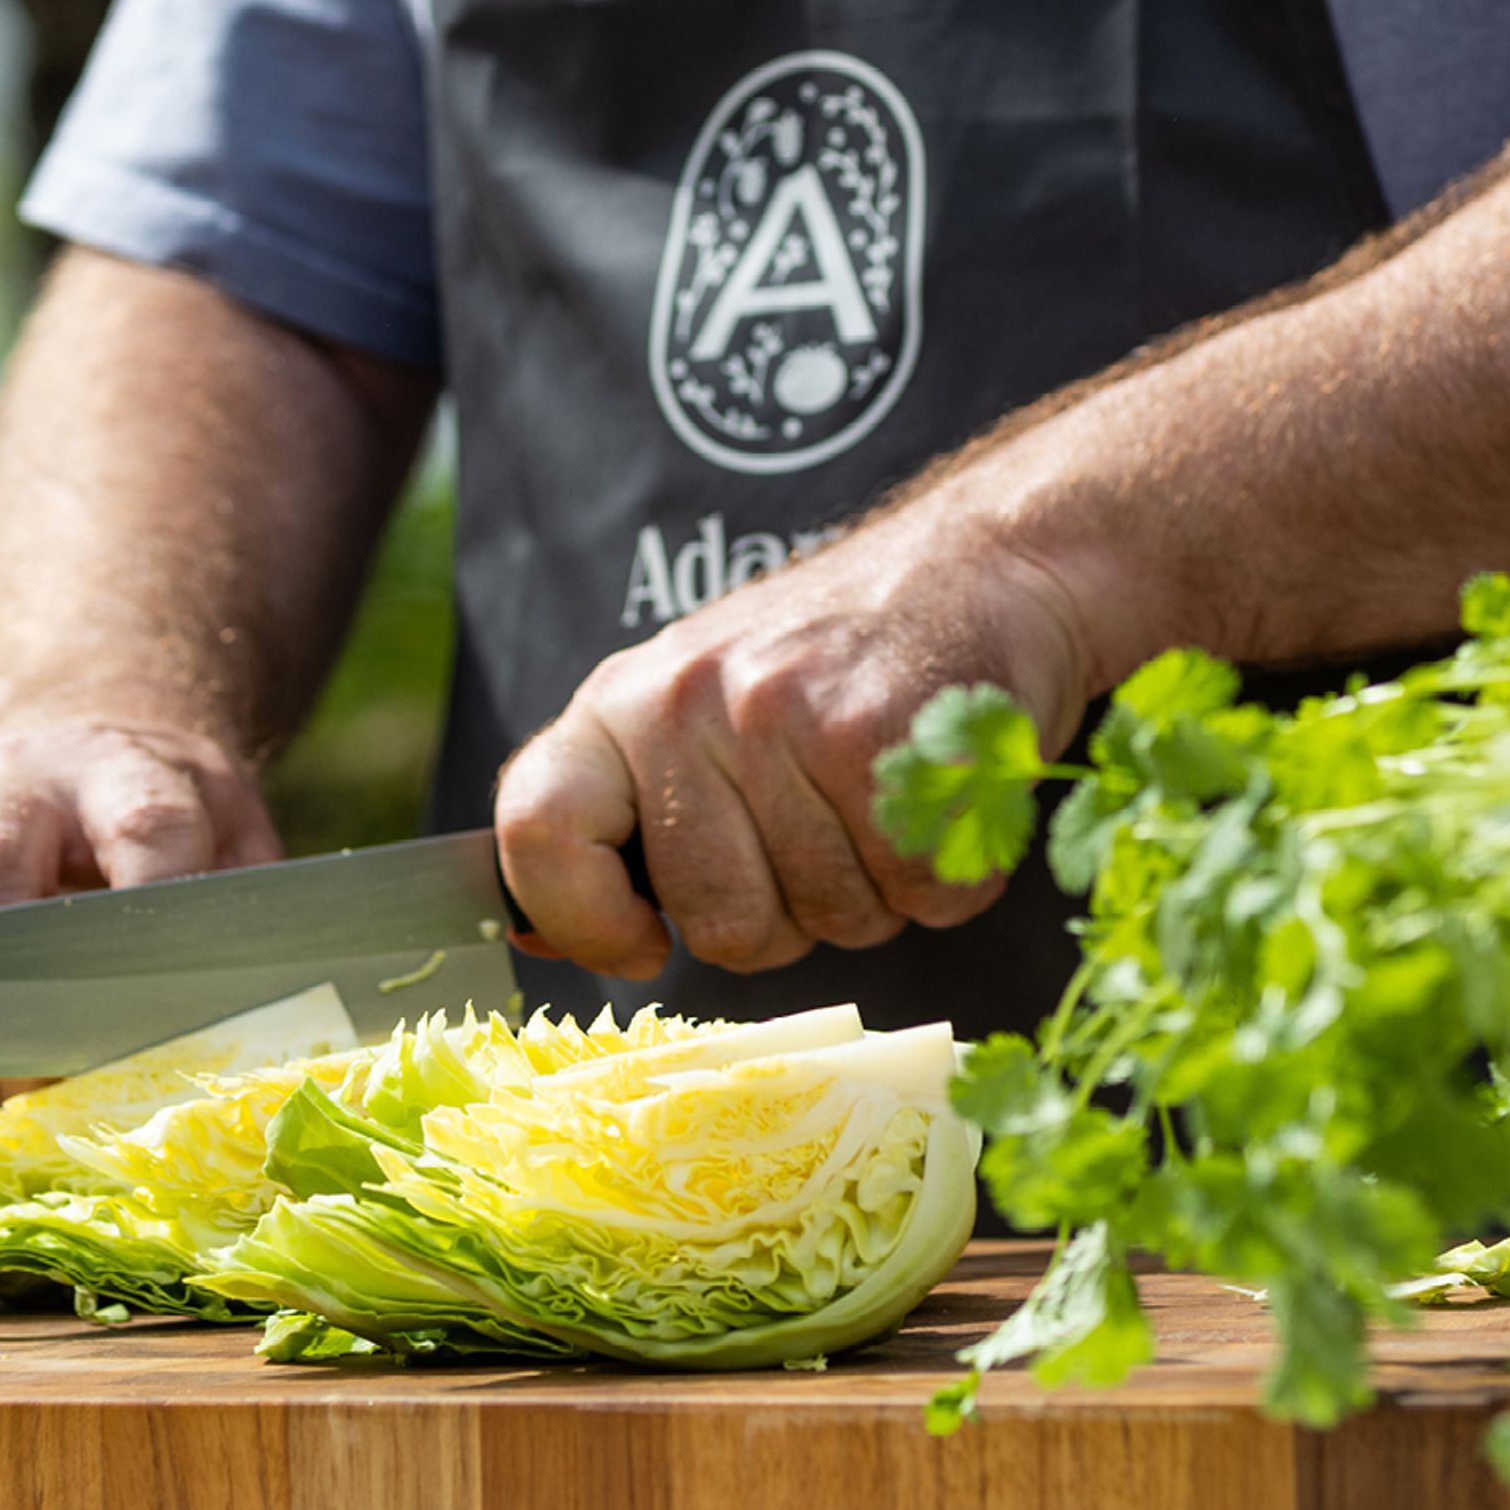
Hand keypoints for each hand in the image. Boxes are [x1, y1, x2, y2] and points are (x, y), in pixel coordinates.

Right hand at [0, 715, 281, 1152]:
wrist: (84, 745)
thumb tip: (255, 1055)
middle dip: (4, 988)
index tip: (158, 1026)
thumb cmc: (176, 827)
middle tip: (37, 1098)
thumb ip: (237, 930)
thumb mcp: (233, 845)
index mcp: (128, 775)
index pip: (143, 833)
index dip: (143, 924)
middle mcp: (15, 791)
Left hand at [494, 497, 1099, 978]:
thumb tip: (530, 935)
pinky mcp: (887, 744)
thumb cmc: (834, 663)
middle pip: (719, 924)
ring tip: (883, 796)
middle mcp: (690, 704)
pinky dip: (945, 878)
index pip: (538, 830)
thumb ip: (621, 813)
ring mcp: (786, 720)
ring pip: (827, 922)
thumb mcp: (693, 708)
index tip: (643, 946)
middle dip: (786, 917)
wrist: (980, 563)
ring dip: (873, 893)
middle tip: (824, 830)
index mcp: (623, 701)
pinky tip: (938, 799)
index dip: (582, 920)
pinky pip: (915, 898)